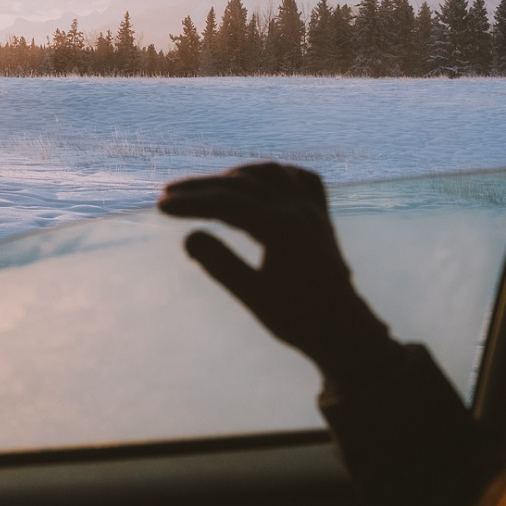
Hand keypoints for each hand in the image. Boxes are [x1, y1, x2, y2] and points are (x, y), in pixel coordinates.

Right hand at [157, 162, 391, 385]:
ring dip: (234, 176)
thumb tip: (189, 236)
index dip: (191, 203)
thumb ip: (220, 264)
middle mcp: (299, 209)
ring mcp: (314, 209)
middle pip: (242, 183)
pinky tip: (258, 181)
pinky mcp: (322, 216)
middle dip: (203, 187)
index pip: (227, 203)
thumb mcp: (253, 296)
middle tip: (168, 195)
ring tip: (205, 188)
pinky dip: (274, 174)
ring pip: (270, 173)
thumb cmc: (297, 319)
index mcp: (283, 227)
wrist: (344, 331)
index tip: (160, 207)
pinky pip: (300, 178)